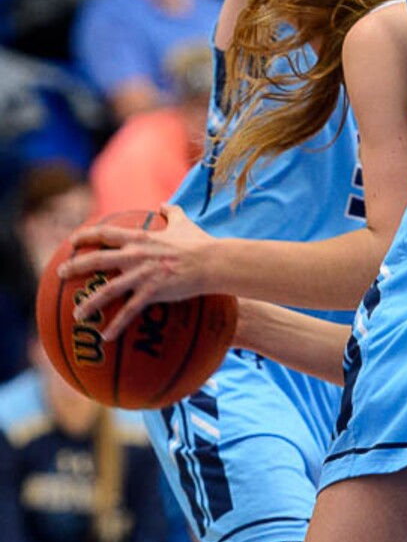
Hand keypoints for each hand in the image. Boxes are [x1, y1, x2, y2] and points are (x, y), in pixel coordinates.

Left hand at [59, 205, 216, 340]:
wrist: (212, 261)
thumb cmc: (199, 242)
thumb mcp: (184, 223)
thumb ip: (172, 212)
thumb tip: (164, 205)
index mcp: (140, 238)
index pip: (106, 234)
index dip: (87, 236)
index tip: (72, 241)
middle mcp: (136, 254)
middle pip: (98, 259)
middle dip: (76, 266)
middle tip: (60, 273)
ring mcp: (142, 274)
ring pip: (108, 289)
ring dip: (90, 303)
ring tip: (77, 315)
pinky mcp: (152, 292)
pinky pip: (130, 311)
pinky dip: (117, 324)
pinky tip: (106, 336)